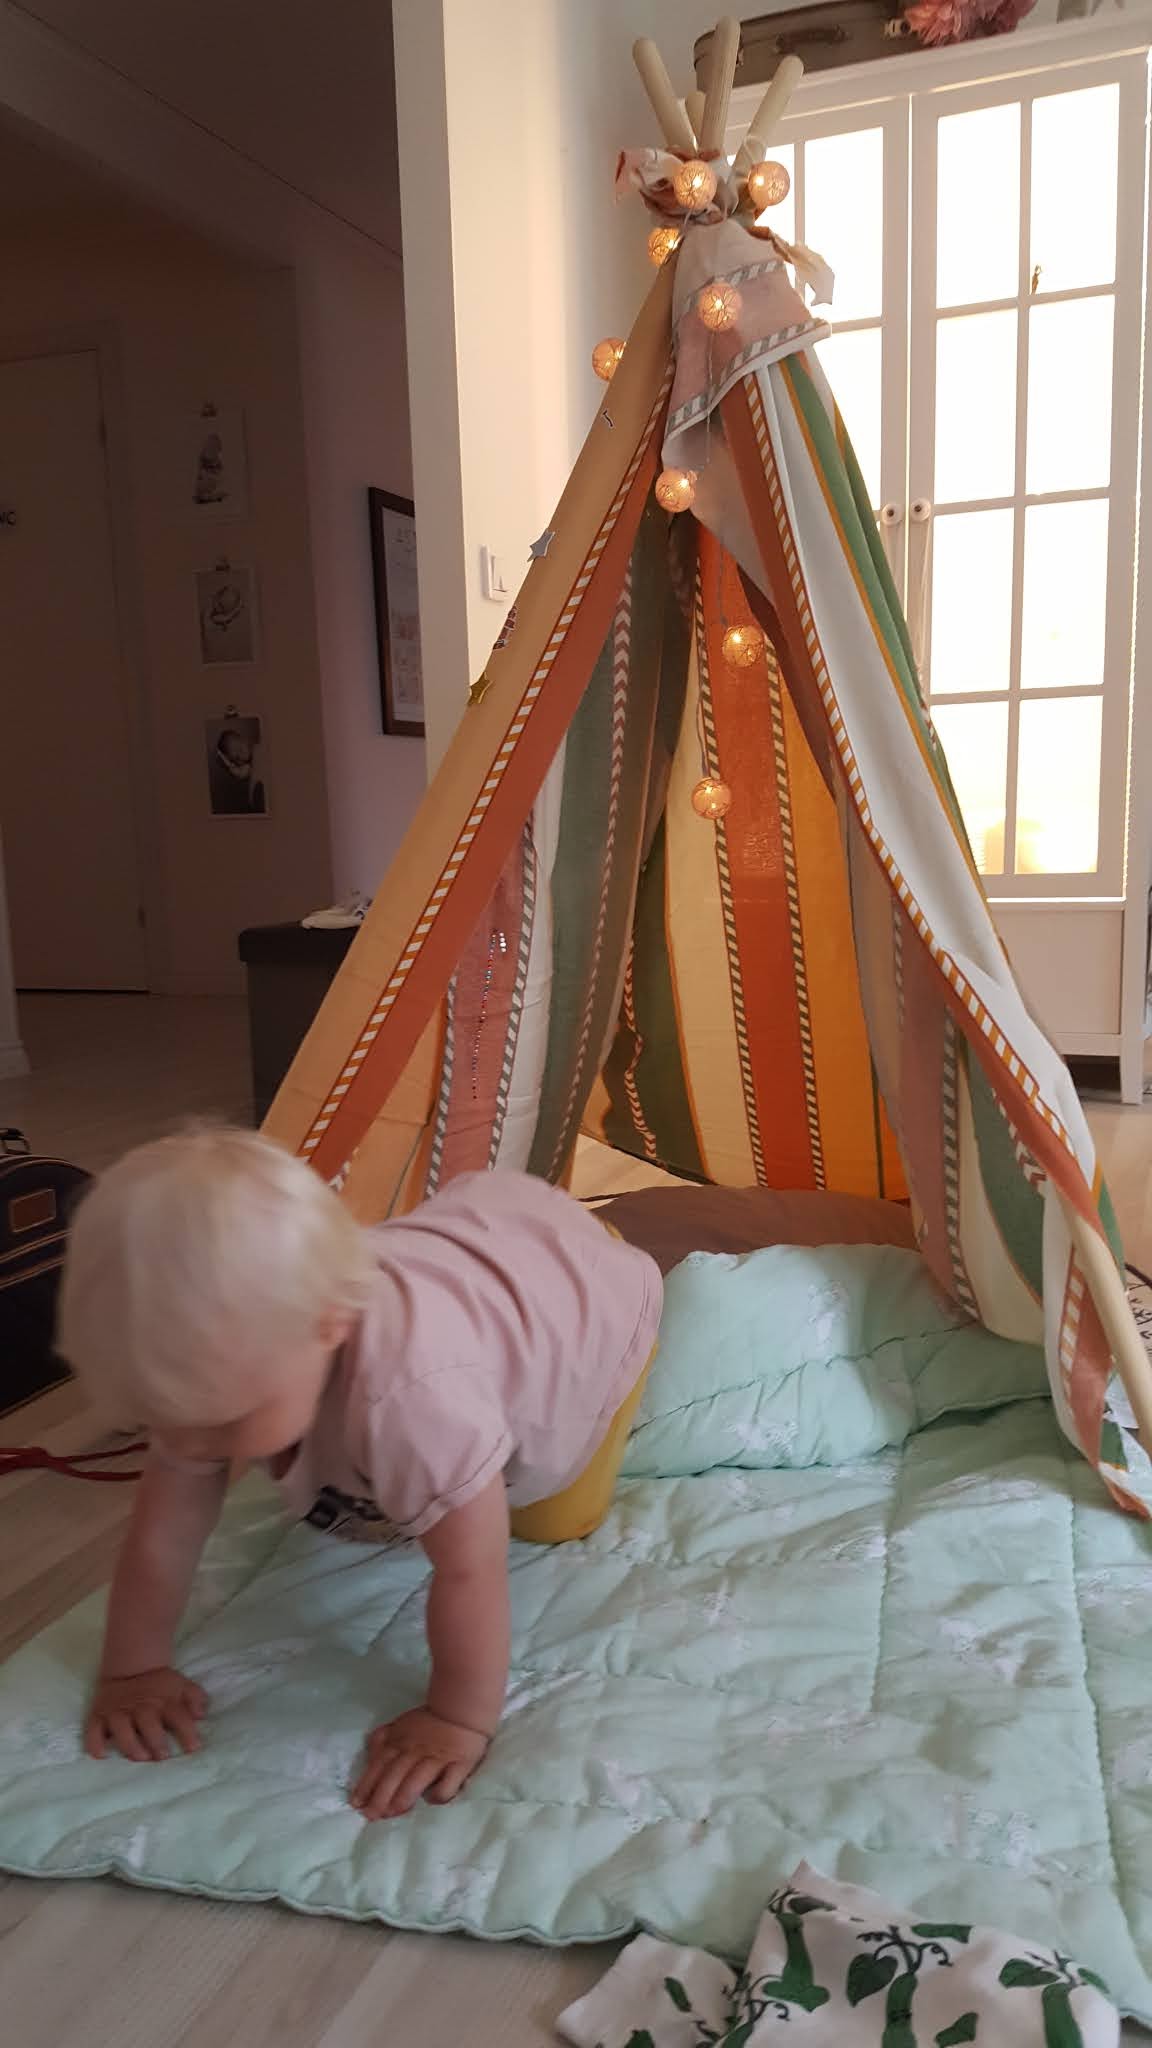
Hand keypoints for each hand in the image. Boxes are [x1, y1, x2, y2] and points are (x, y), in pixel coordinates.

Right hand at [85, 1667, 208, 1762]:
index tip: (194, 1748)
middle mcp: (140, 1707)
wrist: (130, 1669)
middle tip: (162, 1756)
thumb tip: (201, 1714)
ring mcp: (117, 1712)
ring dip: (130, 1744)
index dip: (187, 1732)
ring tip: (139, 1757)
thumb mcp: (181, 1685)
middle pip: (148, 1723)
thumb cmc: (159, 1686)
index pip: (178, 1716)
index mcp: (163, 1701)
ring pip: (121, 1729)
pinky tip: (102, 1755)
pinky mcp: (98, 1716)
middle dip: (156, 1740)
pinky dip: (95, 1743)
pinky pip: (93, 1731)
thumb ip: (195, 1698)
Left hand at [351, 1707, 488, 1819]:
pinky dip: (436, 1795)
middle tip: (371, 1815)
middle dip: (380, 1797)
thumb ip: (383, 1738)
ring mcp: (437, 1759)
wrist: (461, 1711)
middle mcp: (415, 1751)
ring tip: (392, 1814)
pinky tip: (430, 1799)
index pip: (379, 1764)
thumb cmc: (428, 1722)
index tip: (356, 1803)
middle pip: (394, 1775)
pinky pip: (446, 1785)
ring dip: (401, 1799)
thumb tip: (369, 1755)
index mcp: (400, 1740)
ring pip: (415, 1781)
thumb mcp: (400, 1724)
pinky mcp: (459, 1766)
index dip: (366, 1784)